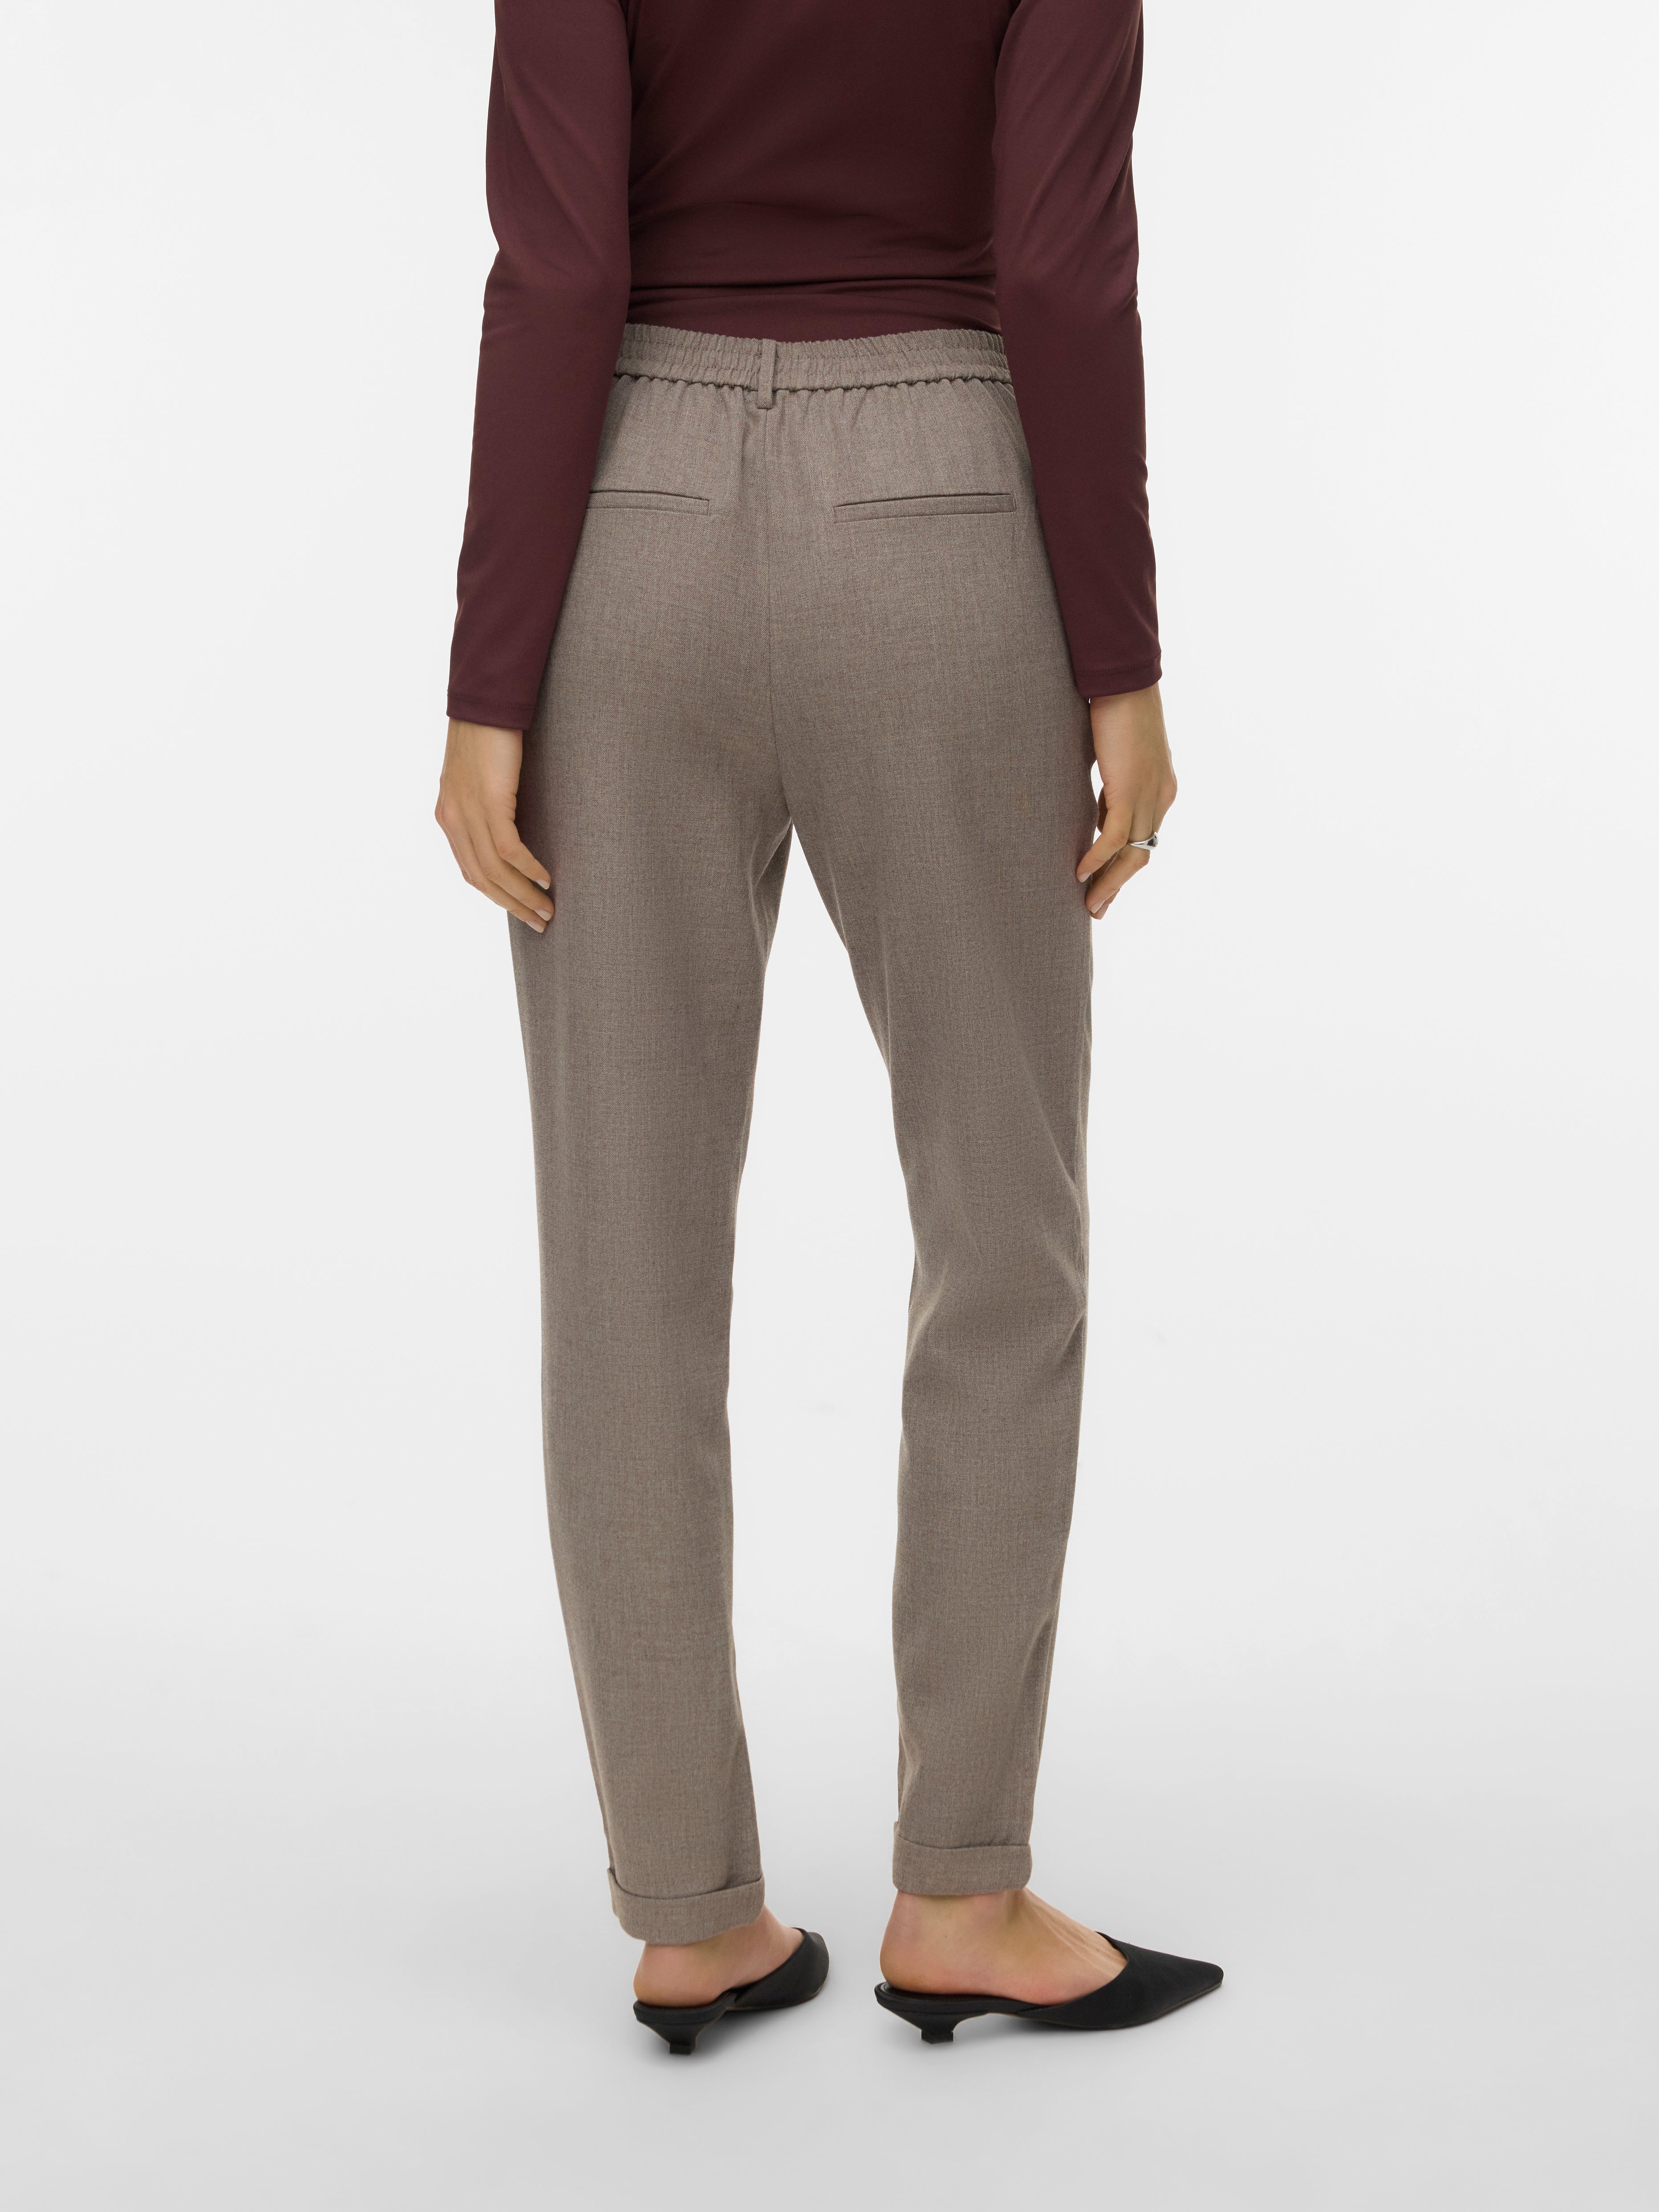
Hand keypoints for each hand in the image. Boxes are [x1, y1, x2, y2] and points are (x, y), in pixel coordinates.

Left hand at [434, 720, 553, 931]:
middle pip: (481, 879)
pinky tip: (545, 879)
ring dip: (522, 895)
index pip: (471, 870)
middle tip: (540, 922)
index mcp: (448, 816)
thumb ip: (487, 806)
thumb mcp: (481, 778)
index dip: (497, 896)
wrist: (485, 700)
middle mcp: (453, 818)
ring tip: (546, 910)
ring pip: (494, 870)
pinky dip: (527, 869)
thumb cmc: (489, 734)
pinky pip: (508, 849)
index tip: (521, 910)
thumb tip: (511, 831)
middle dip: (511, 905)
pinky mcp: (488, 801)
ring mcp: (467, 811)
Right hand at [1075, 684, 1176, 917]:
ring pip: (1132, 855)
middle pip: (1141, 855)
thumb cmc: (1117, 710)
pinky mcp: (1131, 791)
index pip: (1142, 840)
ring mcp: (1149, 796)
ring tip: (1088, 903)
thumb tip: (1098, 806)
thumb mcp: (1116, 757)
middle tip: (1096, 908)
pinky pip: (1114, 839)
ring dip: (1109, 883)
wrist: (1125, 682)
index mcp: (1161, 790)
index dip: (1122, 867)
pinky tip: (1079, 873)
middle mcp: (1162, 797)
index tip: (1103, 887)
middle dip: (1117, 885)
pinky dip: (1097, 859)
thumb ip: (1113, 784)